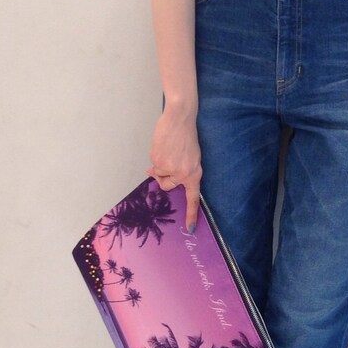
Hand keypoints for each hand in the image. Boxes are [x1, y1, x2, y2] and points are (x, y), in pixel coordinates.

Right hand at [148, 107, 201, 231]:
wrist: (180, 119)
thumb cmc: (186, 135)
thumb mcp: (190, 155)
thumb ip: (179, 169)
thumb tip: (156, 176)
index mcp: (195, 173)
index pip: (193, 197)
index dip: (191, 214)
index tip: (189, 229)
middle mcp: (184, 174)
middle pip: (167, 186)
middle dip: (163, 176)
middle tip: (167, 159)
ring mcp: (170, 169)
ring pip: (158, 175)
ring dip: (159, 165)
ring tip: (167, 149)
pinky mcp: (159, 162)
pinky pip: (153, 165)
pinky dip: (155, 158)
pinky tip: (162, 146)